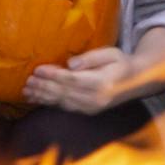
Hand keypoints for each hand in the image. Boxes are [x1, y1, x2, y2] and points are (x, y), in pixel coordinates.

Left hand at [23, 47, 139, 114]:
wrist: (136, 82)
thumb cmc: (121, 63)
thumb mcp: (110, 53)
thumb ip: (91, 58)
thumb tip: (70, 64)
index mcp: (101, 82)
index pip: (71, 80)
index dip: (53, 75)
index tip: (38, 70)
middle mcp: (95, 98)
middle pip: (64, 93)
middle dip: (43, 87)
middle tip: (27, 81)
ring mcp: (92, 107)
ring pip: (62, 102)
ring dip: (43, 97)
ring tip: (27, 91)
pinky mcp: (88, 111)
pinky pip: (66, 107)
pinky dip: (50, 103)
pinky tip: (39, 98)